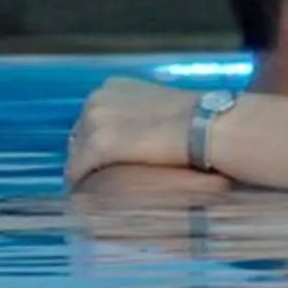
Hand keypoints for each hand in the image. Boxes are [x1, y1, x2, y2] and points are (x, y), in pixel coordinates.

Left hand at [66, 78, 203, 186]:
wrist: (210, 126)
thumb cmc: (198, 120)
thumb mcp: (163, 108)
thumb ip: (141, 120)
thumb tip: (138, 142)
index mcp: (113, 86)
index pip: (93, 120)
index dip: (100, 145)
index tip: (111, 164)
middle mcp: (97, 98)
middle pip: (80, 138)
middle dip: (91, 160)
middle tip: (107, 182)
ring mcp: (94, 120)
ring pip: (77, 157)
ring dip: (89, 174)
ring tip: (103, 194)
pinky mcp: (98, 145)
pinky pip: (78, 173)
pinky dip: (84, 187)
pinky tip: (95, 201)